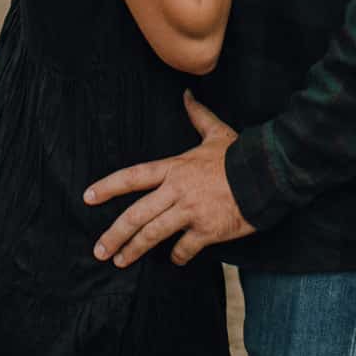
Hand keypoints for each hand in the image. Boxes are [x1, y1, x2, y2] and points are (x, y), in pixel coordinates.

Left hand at [84, 93, 255, 267]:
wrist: (266, 175)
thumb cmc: (239, 155)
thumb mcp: (216, 132)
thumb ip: (198, 116)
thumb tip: (187, 95)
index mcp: (174, 167)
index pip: (133, 177)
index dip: (108, 187)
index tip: (88, 197)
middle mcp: (176, 190)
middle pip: (136, 215)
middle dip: (115, 234)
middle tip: (99, 250)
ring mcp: (190, 212)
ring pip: (153, 234)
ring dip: (134, 249)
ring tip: (120, 261)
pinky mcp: (206, 230)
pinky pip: (184, 248)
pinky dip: (177, 256)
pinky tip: (175, 260)